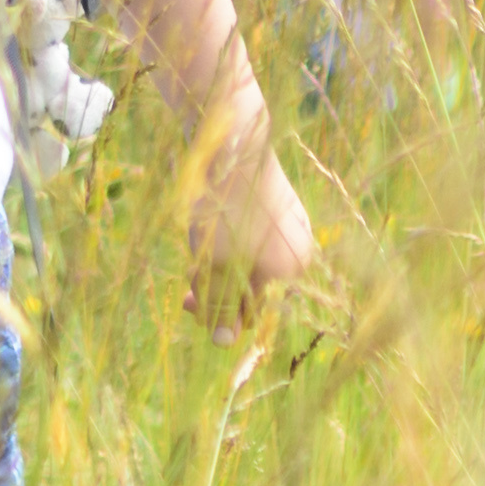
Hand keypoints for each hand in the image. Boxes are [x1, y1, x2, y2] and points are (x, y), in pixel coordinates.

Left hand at [182, 113, 316, 325]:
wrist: (232, 143)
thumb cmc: (225, 212)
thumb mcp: (216, 266)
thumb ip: (222, 305)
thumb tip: (225, 342)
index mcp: (291, 273)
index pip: (257, 314)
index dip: (221, 316)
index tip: (189, 305)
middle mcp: (299, 251)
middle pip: (255, 288)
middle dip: (218, 290)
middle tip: (185, 289)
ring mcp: (291, 226)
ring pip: (251, 263)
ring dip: (220, 269)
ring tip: (195, 256)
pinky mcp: (277, 205)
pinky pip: (254, 239)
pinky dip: (230, 245)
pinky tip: (209, 234)